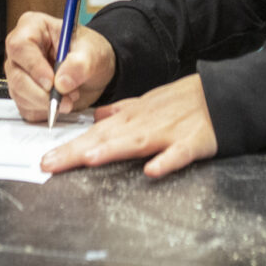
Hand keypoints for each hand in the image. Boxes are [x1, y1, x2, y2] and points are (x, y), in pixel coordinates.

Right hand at [4, 12, 115, 121]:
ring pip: (19, 94)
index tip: (51, 82)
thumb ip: (79, 65)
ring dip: (46, 102)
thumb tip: (61, 82)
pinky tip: (61, 103)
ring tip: (70, 97)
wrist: (95, 71)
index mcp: (33, 28)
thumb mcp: (93, 52)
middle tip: (65, 100)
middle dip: (41, 93)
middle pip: (17, 75)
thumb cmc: (90, 52)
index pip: (20, 46)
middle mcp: (21, 50)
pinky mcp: (23, 93)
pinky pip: (26, 107)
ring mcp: (19, 72)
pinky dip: (44, 111)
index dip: (33, 66)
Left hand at [39, 74, 217, 179]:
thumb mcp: (146, 102)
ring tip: (88, 159)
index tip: (45, 159)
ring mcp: (168, 134)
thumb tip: (96, 117)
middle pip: (106, 139)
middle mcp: (143, 124)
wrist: (221, 94)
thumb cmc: (181, 102)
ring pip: (135, 143)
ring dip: (111, 150)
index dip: (69, 146)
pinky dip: (165, 161)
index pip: (94, 133)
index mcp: (131, 118)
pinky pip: (178, 155)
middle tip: (50, 164)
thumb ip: (120, 111)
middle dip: (76, 151)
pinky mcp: (192, 143)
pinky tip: (152, 171)